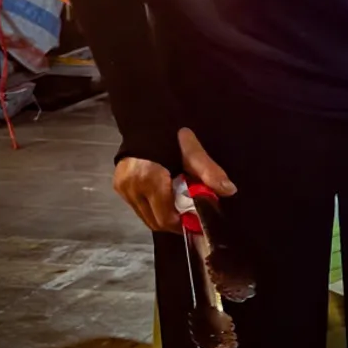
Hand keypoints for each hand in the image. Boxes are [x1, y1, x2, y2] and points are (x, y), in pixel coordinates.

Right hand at [112, 126, 235, 233]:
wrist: (145, 123)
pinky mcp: (119, 188)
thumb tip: (229, 190)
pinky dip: (154, 210)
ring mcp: (123, 189)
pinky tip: (166, 201)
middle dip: (175, 223)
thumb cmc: (170, 137)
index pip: (166, 217)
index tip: (198, 221)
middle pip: (156, 221)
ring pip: (146, 218)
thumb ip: (209, 172)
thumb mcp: (192, 152)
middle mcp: (131, 188)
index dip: (183, 223)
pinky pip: (139, 209)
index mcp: (148, 179)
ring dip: (164, 218)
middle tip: (191, 217)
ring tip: (180, 209)